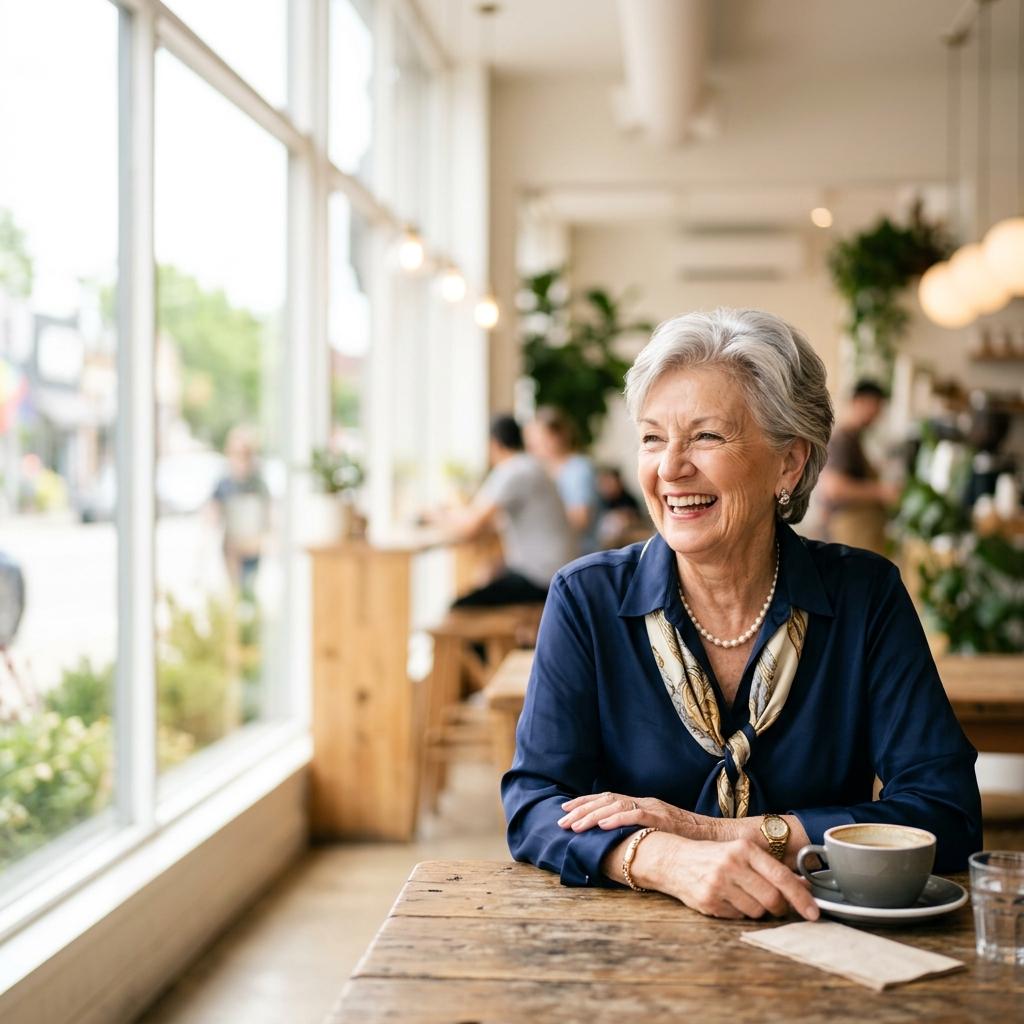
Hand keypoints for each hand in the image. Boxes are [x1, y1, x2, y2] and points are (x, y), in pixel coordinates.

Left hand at [558, 791, 717, 838]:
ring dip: (592, 815)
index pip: (608, 798)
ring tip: (574, 824)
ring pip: (615, 805)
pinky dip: (616, 818)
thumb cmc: (687, 839)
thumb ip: (640, 833)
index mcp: (642, 804)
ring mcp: (653, 808)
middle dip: (581, 809)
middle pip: (606, 800)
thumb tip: (618, 844)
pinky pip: (635, 815)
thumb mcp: (658, 833)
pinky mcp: (661, 818)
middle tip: (561, 820)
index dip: (585, 803)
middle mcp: (644, 802)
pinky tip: (602, 825)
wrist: (715, 837)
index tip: (565, 809)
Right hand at [649, 833, 819, 920]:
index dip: (801, 897)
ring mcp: (718, 884)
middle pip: (772, 899)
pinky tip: (727, 899)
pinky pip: (738, 917)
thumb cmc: (713, 856)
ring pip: (757, 912)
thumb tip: (805, 887)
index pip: (781, 877)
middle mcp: (731, 865)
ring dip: (757, 910)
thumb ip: (772, 869)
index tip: (814, 912)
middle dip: (779, 907)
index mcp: (743, 849)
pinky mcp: (709, 902)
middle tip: (775, 905)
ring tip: (743, 895)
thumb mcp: (741, 854)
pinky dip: (739, 913)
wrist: (673, 860)